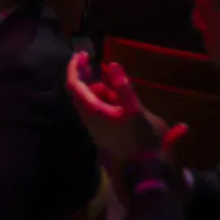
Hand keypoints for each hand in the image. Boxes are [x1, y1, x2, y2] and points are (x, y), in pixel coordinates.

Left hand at [66, 53, 183, 162]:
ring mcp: (94, 125)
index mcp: (92, 111)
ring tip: (113, 82)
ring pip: (87, 100)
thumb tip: (112, 64)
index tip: (82, 54)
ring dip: (96, 87)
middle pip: (78, 91)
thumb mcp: (135, 109)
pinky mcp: (101, 130)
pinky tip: (117, 96)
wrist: (144, 165)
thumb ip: (123, 87)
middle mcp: (88, 118)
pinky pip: (95, 108)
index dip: (75, 67)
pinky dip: (102, 97)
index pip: (74, 85)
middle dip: (84, 74)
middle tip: (91, 59)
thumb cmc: (140, 136)